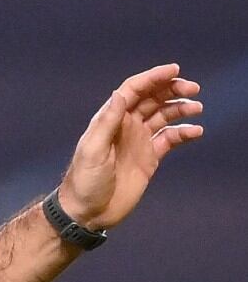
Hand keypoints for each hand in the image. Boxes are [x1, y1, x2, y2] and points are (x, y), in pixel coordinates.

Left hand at [57, 63, 202, 231]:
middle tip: (193, 89)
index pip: (133, 90)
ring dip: (180, 108)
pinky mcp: (149, 158)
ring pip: (163, 116)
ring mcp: (138, 141)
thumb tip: (120, 94)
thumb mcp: (93, 149)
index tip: (174, 70)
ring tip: (197, 107)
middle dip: (171, 89)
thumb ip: (108, 122)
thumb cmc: (85, 180)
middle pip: (151, 99)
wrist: (88, 211)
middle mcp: (126, 125)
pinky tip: (196, 131)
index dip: (152, 78)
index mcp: (110, 119)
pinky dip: (183, 132)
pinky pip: (170, 139)